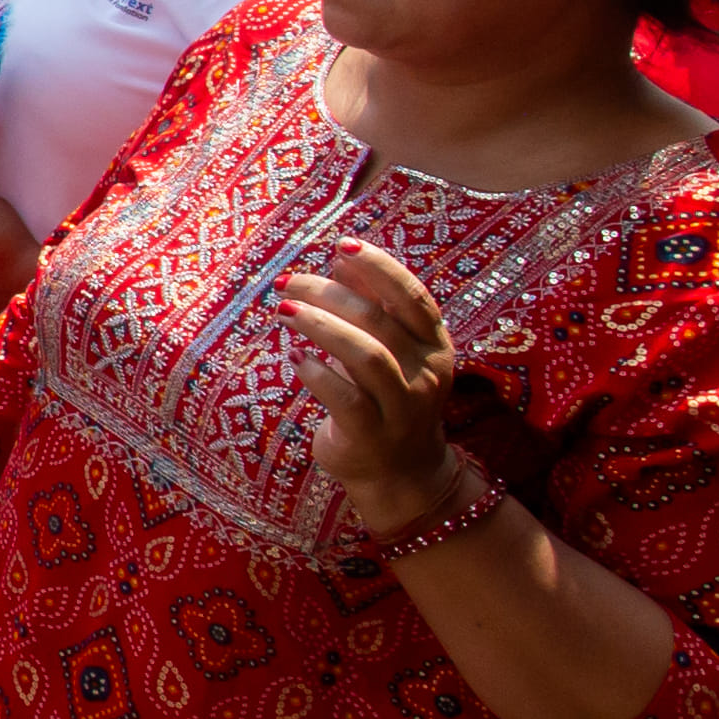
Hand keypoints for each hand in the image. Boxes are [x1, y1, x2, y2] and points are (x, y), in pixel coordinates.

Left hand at [278, 238, 464, 541]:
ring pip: (367, 356)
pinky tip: (297, 360)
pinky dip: (318, 374)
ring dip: (321, 326)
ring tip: (283, 310)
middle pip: (379, 321)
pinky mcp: (373, 435)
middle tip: (287, 282)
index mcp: (435, 345)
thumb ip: (371, 306)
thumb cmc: (386, 397)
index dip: (379, 267)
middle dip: (329, 294)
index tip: (341, 245)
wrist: (401, 474)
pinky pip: (345, 399)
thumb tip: (340, 259)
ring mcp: (403, 408)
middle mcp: (427, 374)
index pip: (413, 296)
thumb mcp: (389, 350)